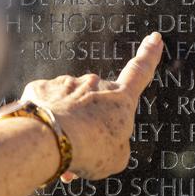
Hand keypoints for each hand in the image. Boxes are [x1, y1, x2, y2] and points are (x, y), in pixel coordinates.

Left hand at [19, 32, 163, 179]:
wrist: (49, 140)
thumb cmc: (90, 149)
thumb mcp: (117, 157)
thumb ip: (116, 145)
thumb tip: (105, 141)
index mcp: (120, 99)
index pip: (139, 73)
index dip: (149, 56)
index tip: (155, 38)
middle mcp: (94, 84)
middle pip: (95, 103)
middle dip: (89, 124)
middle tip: (83, 151)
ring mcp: (66, 84)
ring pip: (68, 107)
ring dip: (66, 127)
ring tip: (60, 153)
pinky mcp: (40, 90)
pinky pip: (45, 106)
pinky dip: (44, 122)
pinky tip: (41, 140)